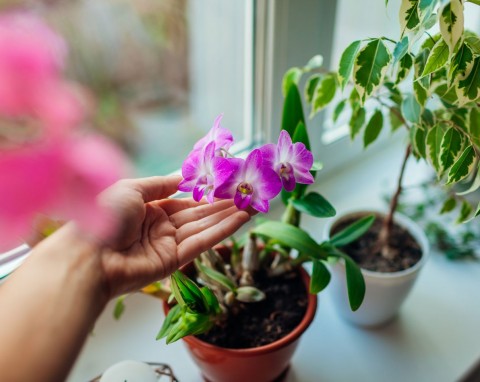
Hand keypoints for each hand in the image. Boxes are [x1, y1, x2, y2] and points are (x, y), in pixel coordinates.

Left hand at [96, 176, 251, 297]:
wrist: (88, 255)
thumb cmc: (104, 216)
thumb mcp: (132, 189)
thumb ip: (161, 184)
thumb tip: (184, 175)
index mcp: (150, 208)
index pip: (186, 199)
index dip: (207, 191)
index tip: (229, 182)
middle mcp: (162, 226)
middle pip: (200, 213)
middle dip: (225, 203)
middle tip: (250, 192)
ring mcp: (169, 244)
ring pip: (205, 226)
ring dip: (230, 215)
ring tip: (255, 203)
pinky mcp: (175, 261)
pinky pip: (202, 242)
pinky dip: (223, 231)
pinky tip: (242, 218)